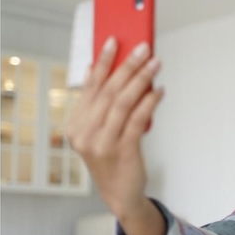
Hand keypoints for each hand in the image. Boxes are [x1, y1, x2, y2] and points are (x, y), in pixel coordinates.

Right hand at [66, 38, 163, 217]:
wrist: (120, 194)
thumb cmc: (111, 158)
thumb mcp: (97, 131)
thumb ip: (95, 104)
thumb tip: (92, 69)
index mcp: (75, 125)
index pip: (90, 87)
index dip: (102, 62)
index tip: (113, 41)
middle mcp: (85, 134)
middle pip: (108, 91)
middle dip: (127, 66)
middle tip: (142, 48)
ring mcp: (102, 144)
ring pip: (123, 102)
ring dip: (141, 79)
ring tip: (154, 63)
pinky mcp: (122, 151)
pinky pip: (137, 120)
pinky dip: (149, 102)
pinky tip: (158, 90)